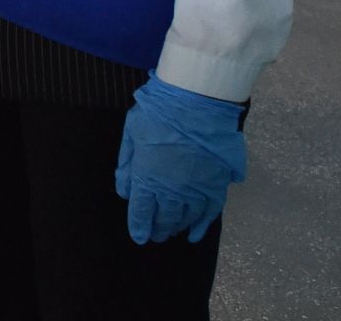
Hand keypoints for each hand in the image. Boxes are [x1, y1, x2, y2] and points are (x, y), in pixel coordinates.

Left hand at [116, 72, 246, 243]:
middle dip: (158, 229)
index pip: (142, 211)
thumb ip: (127, 165)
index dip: (139, 226)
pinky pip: (210, 212)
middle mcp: (173, 190)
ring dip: (177, 227)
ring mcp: (197, 189)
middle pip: (165, 218)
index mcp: (148, 178)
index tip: (138, 236)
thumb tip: (124, 192)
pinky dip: (202, 225)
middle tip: (154, 236)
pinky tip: (195, 234)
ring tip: (170, 232)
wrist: (196, 103)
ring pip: (186, 217)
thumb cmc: (158, 114)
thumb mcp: (132, 135)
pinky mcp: (217, 184)